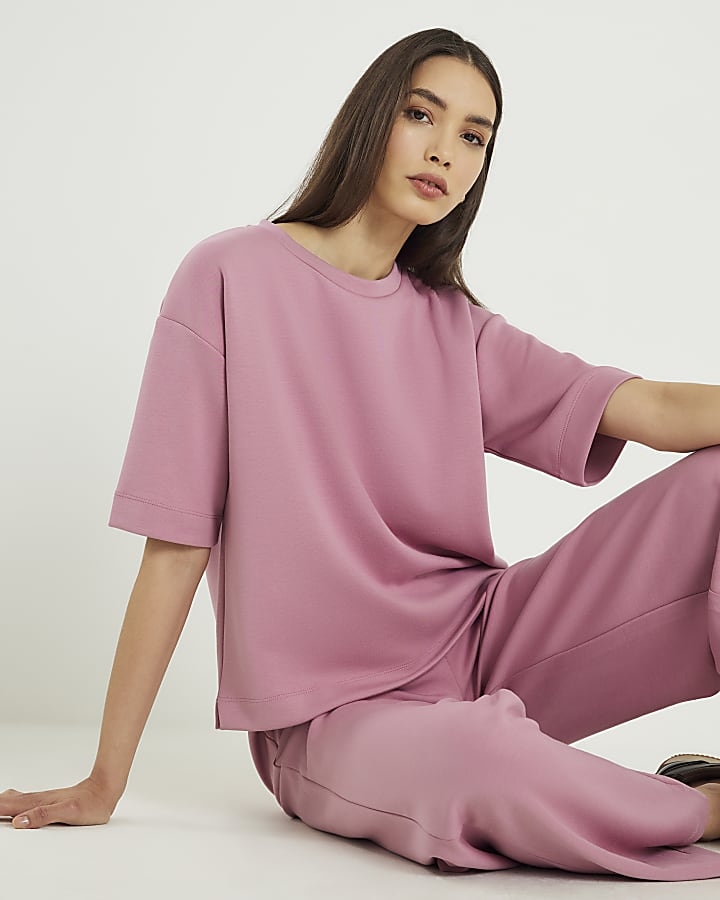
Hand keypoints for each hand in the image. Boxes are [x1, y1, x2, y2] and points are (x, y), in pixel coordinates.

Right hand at [0, 776, 120, 828]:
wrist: (105, 790)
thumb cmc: (90, 803)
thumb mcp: (68, 812)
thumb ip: (43, 815)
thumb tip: (18, 821)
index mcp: (38, 802)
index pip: (8, 806)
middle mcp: (38, 799)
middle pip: (8, 802)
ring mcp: (43, 800)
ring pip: (15, 800)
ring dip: (2, 804)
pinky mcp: (49, 802)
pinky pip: (24, 802)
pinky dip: (11, 804)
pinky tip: (12, 808)